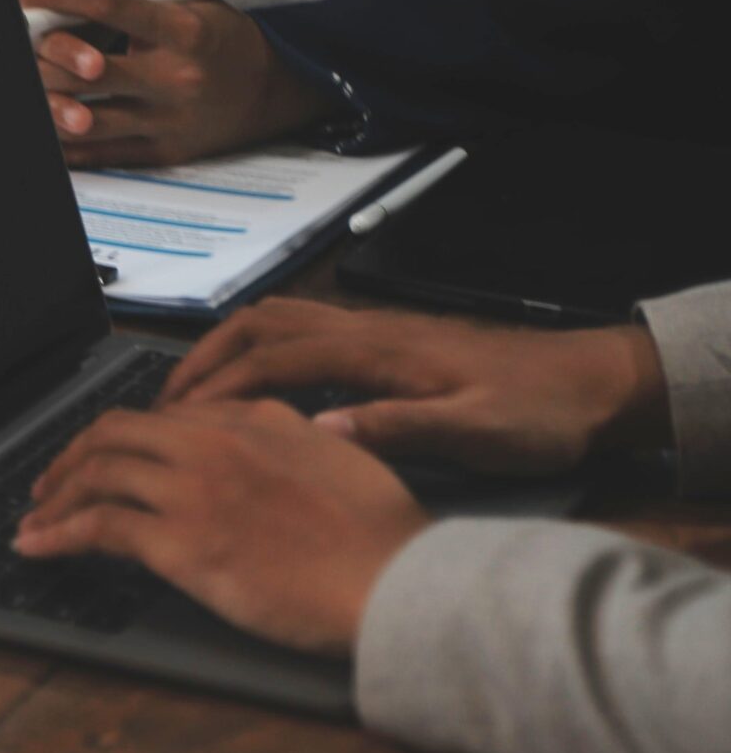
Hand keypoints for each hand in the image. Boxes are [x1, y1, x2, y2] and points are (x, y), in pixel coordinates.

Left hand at [15, 0, 336, 166]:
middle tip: (8, 37)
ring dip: (45, 100)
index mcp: (185, 30)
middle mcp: (177, 78)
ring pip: (89, 118)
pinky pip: (100, 153)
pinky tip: (37, 122)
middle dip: (41, 54)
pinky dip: (64, 141)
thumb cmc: (214, 33)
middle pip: (91, 70)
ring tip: (16, 80)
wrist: (269, 90)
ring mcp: (168, 121)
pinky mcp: (161, 154)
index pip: (114, 7)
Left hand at [15, 400, 429, 654]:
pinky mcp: (180, 541)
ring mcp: (193, 488)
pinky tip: (36, 547)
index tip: (109, 460)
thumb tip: (264, 431)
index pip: (166, 416)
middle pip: (115, 433)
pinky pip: (97, 527)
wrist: (395, 580)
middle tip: (52, 484)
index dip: (127, 439)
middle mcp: (215, 442)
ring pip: (97, 474)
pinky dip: (57, 534)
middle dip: (73, 457)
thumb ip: (291, 437)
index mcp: (255, 417)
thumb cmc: (380, 536)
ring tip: (34, 519)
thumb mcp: (340, 458)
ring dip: (55, 496)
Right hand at [163, 298, 669, 475]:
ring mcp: (372, 329)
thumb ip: (395, 428)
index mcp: (379, 351)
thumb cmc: (538, 414)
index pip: (273, 357)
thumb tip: (317, 430)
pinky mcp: (383, 340)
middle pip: (259, 325)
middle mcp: (366, 329)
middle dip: (202, 360)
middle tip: (163, 406)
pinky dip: (256, 350)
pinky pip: (298, 330)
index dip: (217, 387)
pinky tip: (251, 385)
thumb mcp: (474, 433)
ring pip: (274, 319)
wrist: (590, 383)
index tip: (175, 420)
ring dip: (224, 349)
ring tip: (191, 393)